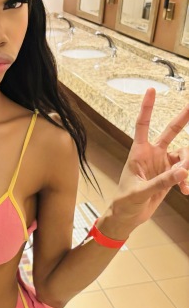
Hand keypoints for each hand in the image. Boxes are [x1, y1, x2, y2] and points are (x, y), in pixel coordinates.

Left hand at [111, 88, 188, 229]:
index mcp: (139, 153)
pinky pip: (185, 172)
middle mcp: (152, 155)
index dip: (147, 108)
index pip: (143, 125)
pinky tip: (186, 191)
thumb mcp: (140, 192)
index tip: (151, 90)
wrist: (128, 217)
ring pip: (184, 155)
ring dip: (188, 167)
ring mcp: (162, 164)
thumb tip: (182, 171)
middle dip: (183, 118)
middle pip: (170, 131)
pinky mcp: (170, 176)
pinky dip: (187, 180)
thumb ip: (161, 182)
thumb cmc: (125, 202)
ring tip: (185, 184)